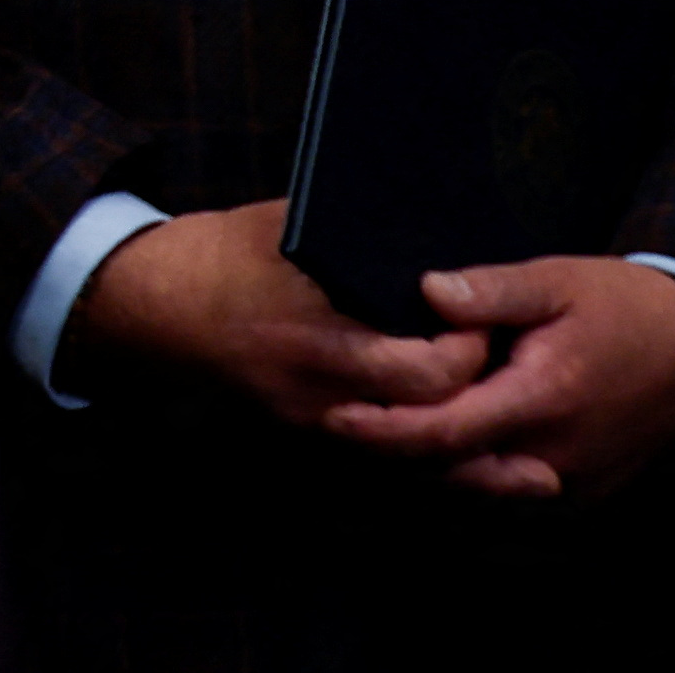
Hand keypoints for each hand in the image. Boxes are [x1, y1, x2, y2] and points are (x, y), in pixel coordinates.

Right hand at [61, 200, 492, 434]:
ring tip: (517, 441)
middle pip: (427, 424)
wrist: (157, 304)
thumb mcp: (290, 225)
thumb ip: (360, 233)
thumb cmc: (224, 252)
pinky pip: (380, 454)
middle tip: (503, 365)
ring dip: (461, 447)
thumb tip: (433, 218)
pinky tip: (466, 450)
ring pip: (408, 456)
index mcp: (317, 338)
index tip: (488, 318)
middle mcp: (319, 394)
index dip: (469, 352)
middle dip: (475, 399)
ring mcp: (311, 421)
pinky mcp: (307, 432)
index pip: (423, 372)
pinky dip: (423, 452)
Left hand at [323, 255, 674, 500]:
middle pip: (453, 472)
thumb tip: (427, 290)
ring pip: (480, 491)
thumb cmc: (619, 305)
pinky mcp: (583, 494)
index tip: (335, 416)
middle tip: (339, 424)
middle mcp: (554, 456)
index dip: (385, 429)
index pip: (445, 433)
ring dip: (429, 469)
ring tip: (375, 436)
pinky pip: (511, 497)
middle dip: (394, 454)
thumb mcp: (555, 280)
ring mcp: (571, 483)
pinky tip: (437, 449)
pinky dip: (470, 478)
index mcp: (542, 400)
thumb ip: (491, 290)